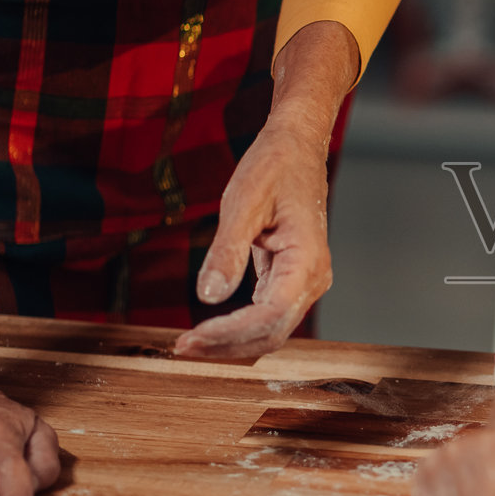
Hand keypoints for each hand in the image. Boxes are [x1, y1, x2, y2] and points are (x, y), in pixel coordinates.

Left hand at [174, 122, 331, 357]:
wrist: (297, 148)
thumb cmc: (274, 168)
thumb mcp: (242, 203)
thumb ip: (227, 251)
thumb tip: (209, 296)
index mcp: (307, 261)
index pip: (271, 315)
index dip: (231, 332)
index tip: (192, 336)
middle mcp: (313, 279)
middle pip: (272, 333)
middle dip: (227, 345)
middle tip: (181, 347)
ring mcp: (305, 283)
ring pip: (271, 331)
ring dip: (232, 343)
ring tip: (190, 344)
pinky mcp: (291, 281)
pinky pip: (267, 316)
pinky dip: (239, 328)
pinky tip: (210, 330)